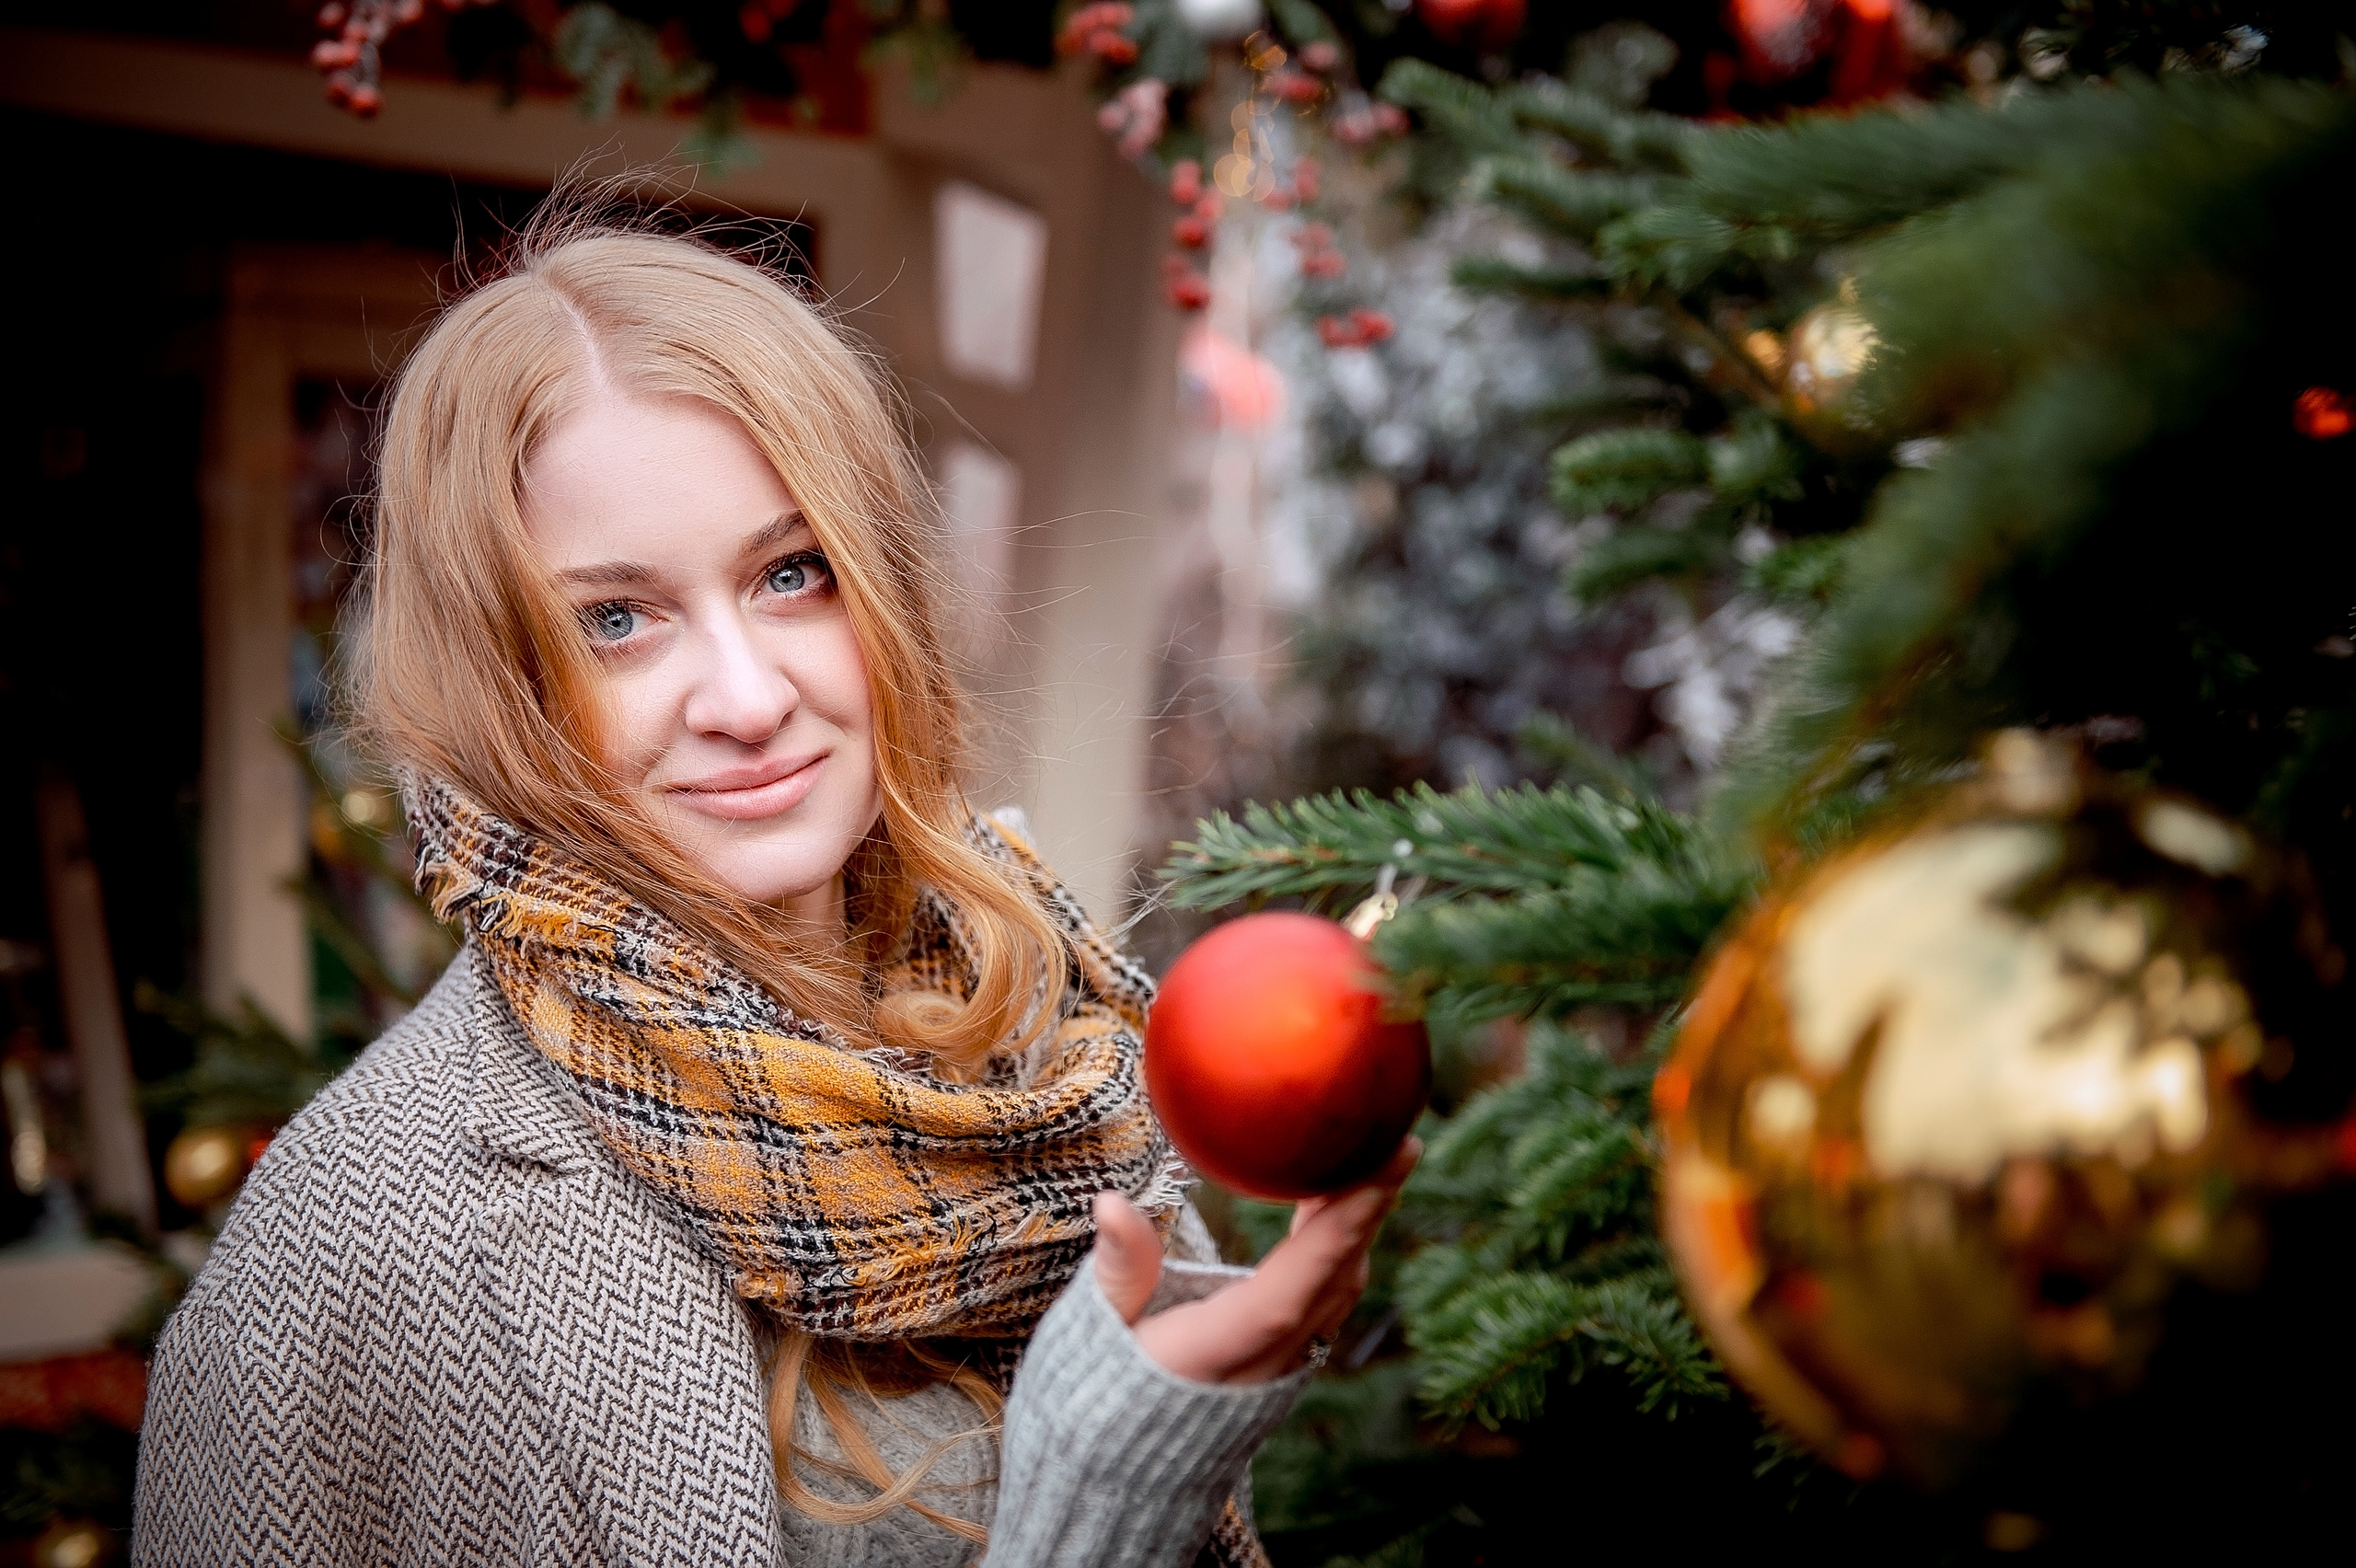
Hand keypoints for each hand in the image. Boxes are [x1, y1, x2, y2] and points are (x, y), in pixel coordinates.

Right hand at [1091, 1140, 1418, 1384]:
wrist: (1120, 1460)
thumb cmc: (1101, 1383)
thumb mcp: (1097, 1326)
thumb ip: (1117, 1268)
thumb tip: (1111, 1203)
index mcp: (1210, 1358)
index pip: (1286, 1294)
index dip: (1337, 1233)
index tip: (1381, 1175)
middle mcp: (1260, 1367)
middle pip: (1331, 1284)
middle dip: (1369, 1212)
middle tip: (1396, 1142)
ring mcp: (1282, 1368)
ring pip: (1338, 1290)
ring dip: (1359, 1223)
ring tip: (1365, 1153)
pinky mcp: (1288, 1360)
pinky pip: (1330, 1296)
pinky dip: (1342, 1244)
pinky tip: (1333, 1196)